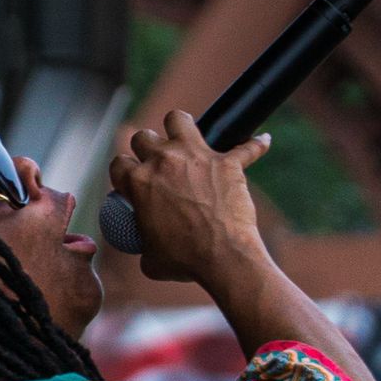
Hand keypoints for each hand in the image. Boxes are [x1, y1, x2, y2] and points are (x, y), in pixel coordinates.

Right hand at [107, 110, 273, 289]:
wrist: (222, 258)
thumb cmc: (185, 261)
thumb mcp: (150, 259)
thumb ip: (142, 245)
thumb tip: (144, 249)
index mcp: (138, 183)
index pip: (119, 164)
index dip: (124, 173)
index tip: (133, 182)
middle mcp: (163, 161)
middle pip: (144, 136)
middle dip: (147, 147)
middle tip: (158, 163)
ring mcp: (196, 157)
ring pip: (179, 119)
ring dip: (180, 126)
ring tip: (187, 138)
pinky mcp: (227, 162)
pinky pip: (246, 146)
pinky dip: (254, 145)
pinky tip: (261, 142)